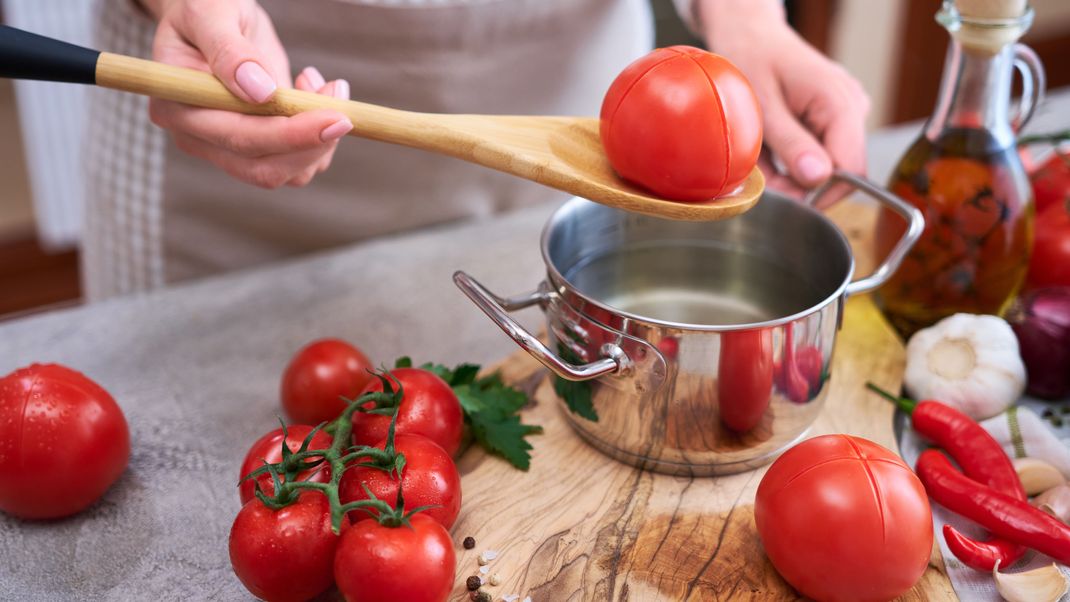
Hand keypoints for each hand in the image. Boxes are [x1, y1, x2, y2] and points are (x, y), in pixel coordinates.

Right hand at [142, 0, 351, 187]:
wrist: (215, 16)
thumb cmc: (207, 8)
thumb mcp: (211, 12)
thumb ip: (229, 50)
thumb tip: (259, 91)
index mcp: (178, 108)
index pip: (239, 138)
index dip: (290, 134)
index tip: (335, 117)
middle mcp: (198, 138)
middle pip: (264, 168)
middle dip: (313, 142)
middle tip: (341, 101)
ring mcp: (227, 148)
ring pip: (287, 172)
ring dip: (322, 138)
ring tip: (326, 85)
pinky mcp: (256, 147)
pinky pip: (297, 161)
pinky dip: (320, 135)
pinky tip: (314, 90)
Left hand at [698, 0, 870, 196]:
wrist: (749, 35)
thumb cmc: (750, 59)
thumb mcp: (762, 106)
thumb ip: (790, 143)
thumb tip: (819, 178)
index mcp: (839, 102)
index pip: (851, 170)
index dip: (820, 192)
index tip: (783, 196)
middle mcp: (851, 108)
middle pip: (840, 172)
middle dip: (800, 185)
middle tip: (762, 177)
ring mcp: (846, 114)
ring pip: (827, 166)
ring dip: (791, 172)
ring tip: (762, 154)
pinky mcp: (834, 120)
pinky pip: (819, 153)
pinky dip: (791, 159)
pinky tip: (772, 146)